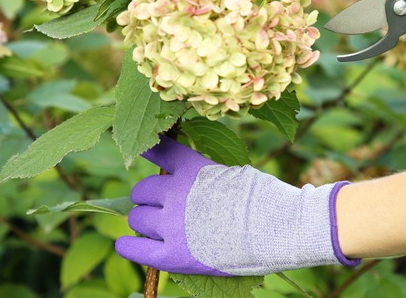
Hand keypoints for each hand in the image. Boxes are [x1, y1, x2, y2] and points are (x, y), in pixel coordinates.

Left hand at [114, 136, 358, 275]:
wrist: (277, 230)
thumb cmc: (264, 201)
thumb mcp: (232, 172)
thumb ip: (203, 174)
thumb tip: (187, 177)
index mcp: (190, 168)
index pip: (158, 150)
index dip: (149, 150)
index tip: (145, 149)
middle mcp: (174, 193)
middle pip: (142, 192)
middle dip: (150, 199)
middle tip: (164, 207)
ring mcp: (170, 225)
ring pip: (137, 219)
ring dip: (144, 222)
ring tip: (160, 229)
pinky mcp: (172, 255)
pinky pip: (134, 249)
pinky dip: (129, 246)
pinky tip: (128, 244)